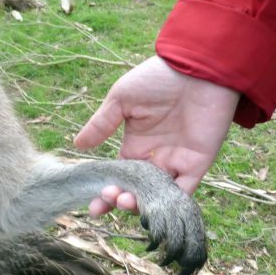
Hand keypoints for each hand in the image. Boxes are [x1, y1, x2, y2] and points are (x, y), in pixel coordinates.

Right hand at [74, 55, 238, 214]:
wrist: (196, 69)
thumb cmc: (157, 78)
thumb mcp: (122, 99)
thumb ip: (102, 124)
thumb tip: (77, 144)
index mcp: (136, 144)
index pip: (119, 175)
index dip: (106, 191)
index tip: (93, 205)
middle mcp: (155, 157)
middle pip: (136, 190)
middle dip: (119, 200)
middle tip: (107, 199)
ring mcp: (176, 161)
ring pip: (157, 195)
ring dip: (140, 204)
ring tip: (124, 201)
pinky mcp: (197, 163)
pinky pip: (184, 191)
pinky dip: (169, 203)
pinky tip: (152, 205)